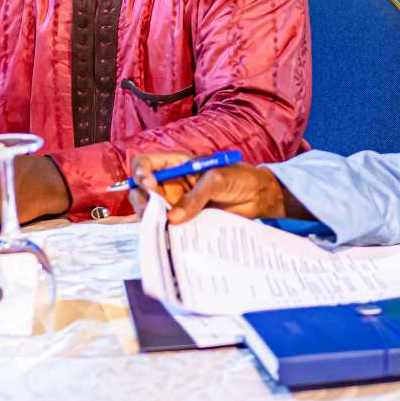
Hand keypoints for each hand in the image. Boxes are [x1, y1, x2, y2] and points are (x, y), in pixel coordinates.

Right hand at [127, 148, 286, 224]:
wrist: (258, 196)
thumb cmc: (239, 177)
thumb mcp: (216, 180)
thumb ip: (195, 197)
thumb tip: (173, 218)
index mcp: (176, 164)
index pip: (145, 164)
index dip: (141, 173)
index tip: (148, 184)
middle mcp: (172, 183)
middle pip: (142, 190)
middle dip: (141, 200)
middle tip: (150, 212)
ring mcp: (177, 203)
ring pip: (152, 211)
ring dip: (152, 219)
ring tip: (162, 226)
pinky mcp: (186, 220)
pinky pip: (170, 226)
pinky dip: (167, 232)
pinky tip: (171, 236)